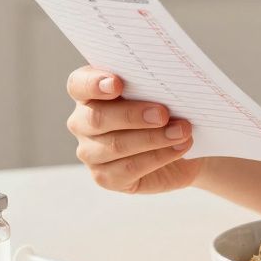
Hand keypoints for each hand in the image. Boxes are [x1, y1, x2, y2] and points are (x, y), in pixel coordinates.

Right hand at [65, 66, 203, 193]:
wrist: (180, 144)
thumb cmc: (164, 110)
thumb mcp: (158, 94)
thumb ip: (151, 86)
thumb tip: (166, 84)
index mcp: (89, 93)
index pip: (78, 84)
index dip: (94, 83)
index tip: (117, 83)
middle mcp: (82, 122)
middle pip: (97, 118)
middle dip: (132, 115)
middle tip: (163, 113)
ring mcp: (90, 152)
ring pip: (116, 146)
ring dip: (153, 138)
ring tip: (182, 131)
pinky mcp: (105, 177)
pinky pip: (129, 168)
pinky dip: (159, 157)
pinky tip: (179, 147)